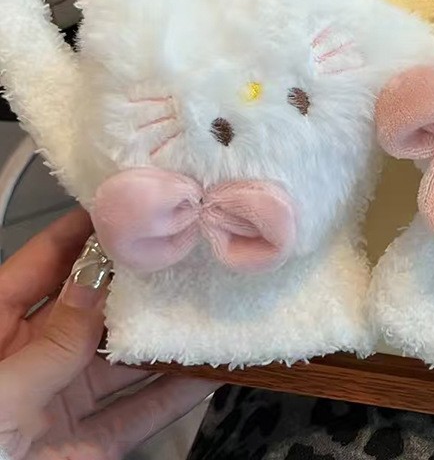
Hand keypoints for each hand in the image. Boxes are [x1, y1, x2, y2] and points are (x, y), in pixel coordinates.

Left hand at [0, 209, 216, 458]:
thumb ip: (52, 343)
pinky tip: (209, 370)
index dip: (83, 232)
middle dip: (138, 281)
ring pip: (123, 360)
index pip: (43, 265)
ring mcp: (61, 405)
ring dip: (165, 336)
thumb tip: (98, 280)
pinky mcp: (88, 448)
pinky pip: (137, 412)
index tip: (132, 203)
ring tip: (210, 301)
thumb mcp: (0, 394)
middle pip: (93, 308)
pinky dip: (175, 394)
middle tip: (187, 250)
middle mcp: (31, 361)